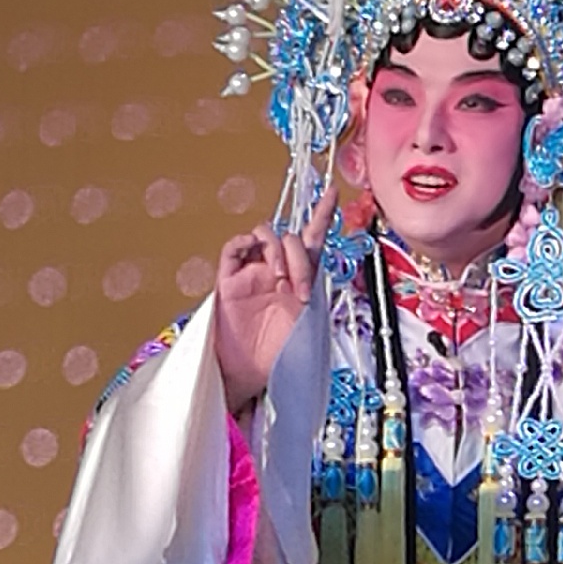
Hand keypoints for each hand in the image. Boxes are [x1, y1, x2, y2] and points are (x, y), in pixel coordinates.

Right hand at [214, 187, 335, 411]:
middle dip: (299, 260)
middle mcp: (277, 268)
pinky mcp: (229, 277)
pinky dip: (246, 245)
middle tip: (299, 291)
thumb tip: (318, 276)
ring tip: (279, 282)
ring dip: (277, 253)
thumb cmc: (279, 352)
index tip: (333, 191)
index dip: (322, 213)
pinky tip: (257, 264)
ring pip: (266, 234)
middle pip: (290, 238)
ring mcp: (252, 270)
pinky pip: (235, 246)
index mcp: (300, 277)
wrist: (249, 372)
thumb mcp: (307, 322)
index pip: (312, 238)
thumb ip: (313, 293)